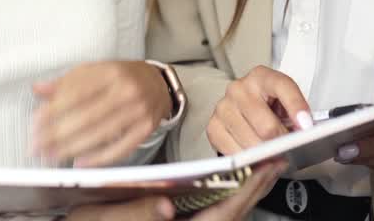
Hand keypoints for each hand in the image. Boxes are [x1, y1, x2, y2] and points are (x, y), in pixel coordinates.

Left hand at [34, 61, 172, 166]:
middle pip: (87, 116)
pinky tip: (80, 164)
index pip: (77, 92)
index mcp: (109, 71)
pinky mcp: (146, 128)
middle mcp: (125, 90)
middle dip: (58, 134)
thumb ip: (66, 81)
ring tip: (51, 156)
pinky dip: (99, 159)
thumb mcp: (94, 71)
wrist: (159, 83)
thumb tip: (37, 89)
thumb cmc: (120, 77)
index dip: (54, 110)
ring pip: (101, 133)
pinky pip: (121, 148)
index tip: (34, 124)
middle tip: (37, 147)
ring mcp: (138, 111)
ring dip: (73, 148)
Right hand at [65, 160, 287, 220]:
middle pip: (228, 217)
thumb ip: (132, 215)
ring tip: (261, 164)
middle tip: (276, 159)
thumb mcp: (97, 220)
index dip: (243, 194)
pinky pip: (208, 214)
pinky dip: (224, 197)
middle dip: (253, 189)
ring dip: (242, 192)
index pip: (216, 218)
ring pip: (222, 216)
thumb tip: (166, 207)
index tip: (263, 169)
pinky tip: (230, 179)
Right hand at [207, 66, 311, 154]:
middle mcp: (239, 89)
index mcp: (261, 77)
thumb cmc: (270, 109)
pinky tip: (256, 158)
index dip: (296, 107)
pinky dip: (249, 161)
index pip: (282, 87)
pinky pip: (235, 153)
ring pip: (251, 143)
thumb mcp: (286, 105)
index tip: (307, 126)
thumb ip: (296, 115)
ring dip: (266, 156)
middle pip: (267, 126)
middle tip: (289, 150)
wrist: (246, 112)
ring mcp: (223, 108)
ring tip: (273, 155)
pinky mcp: (213, 127)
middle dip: (281, 144)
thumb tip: (303, 133)